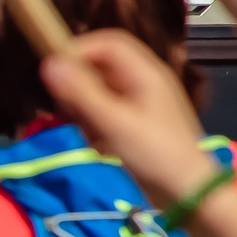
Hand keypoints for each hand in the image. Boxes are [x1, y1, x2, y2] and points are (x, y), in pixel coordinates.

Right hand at [40, 30, 220, 208]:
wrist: (188, 192)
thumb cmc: (154, 154)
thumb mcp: (114, 123)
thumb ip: (81, 93)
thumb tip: (48, 64)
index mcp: (145, 73)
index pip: (108, 43)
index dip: (79, 49)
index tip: (54, 71)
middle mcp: (145, 81)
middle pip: (103, 65)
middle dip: (79, 83)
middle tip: (65, 105)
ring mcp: (142, 102)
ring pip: (102, 89)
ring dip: (85, 105)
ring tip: (86, 130)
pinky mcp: (138, 122)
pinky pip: (108, 109)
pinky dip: (96, 121)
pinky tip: (97, 142)